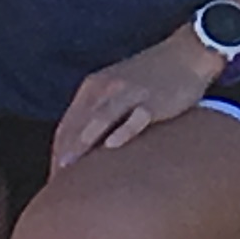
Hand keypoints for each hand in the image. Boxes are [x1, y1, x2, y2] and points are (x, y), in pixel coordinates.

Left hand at [51, 28, 220, 170]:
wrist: (187, 54)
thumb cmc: (151, 77)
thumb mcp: (117, 88)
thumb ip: (100, 113)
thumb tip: (85, 149)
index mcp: (93, 87)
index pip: (67, 125)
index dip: (57, 152)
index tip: (52, 179)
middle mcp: (106, 88)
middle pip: (78, 124)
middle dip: (64, 154)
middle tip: (57, 184)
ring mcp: (130, 93)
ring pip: (100, 119)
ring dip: (83, 144)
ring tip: (70, 169)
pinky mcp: (153, 100)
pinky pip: (135, 117)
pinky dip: (122, 131)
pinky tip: (112, 147)